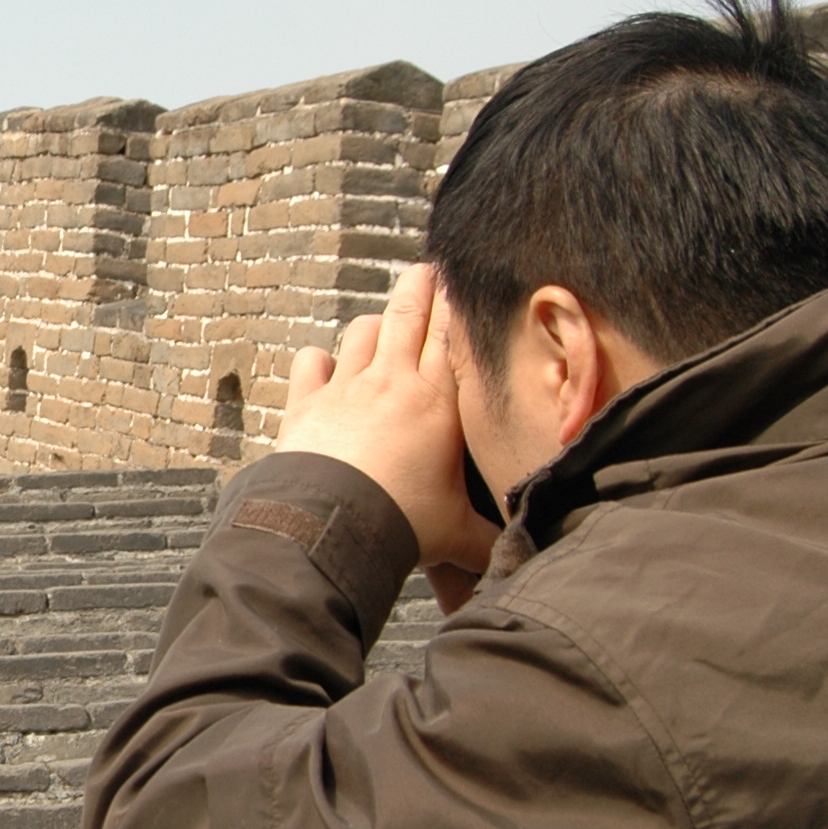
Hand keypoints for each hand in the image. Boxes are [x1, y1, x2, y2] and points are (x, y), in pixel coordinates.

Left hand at [278, 266, 497, 594]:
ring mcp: (346, 386)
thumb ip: (489, 539)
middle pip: (408, 315)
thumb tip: (521, 560)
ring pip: (362, 332)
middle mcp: (393, 380)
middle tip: (427, 269)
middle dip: (420, 287)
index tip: (461, 280)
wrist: (332, 520)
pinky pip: (310, 364)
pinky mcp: (305, 403)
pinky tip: (321, 362)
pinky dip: (316, 360)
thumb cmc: (401, 521)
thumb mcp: (457, 532)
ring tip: (382, 319)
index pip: (452, 334)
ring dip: (373, 323)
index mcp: (438, 399)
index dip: (456, 303)